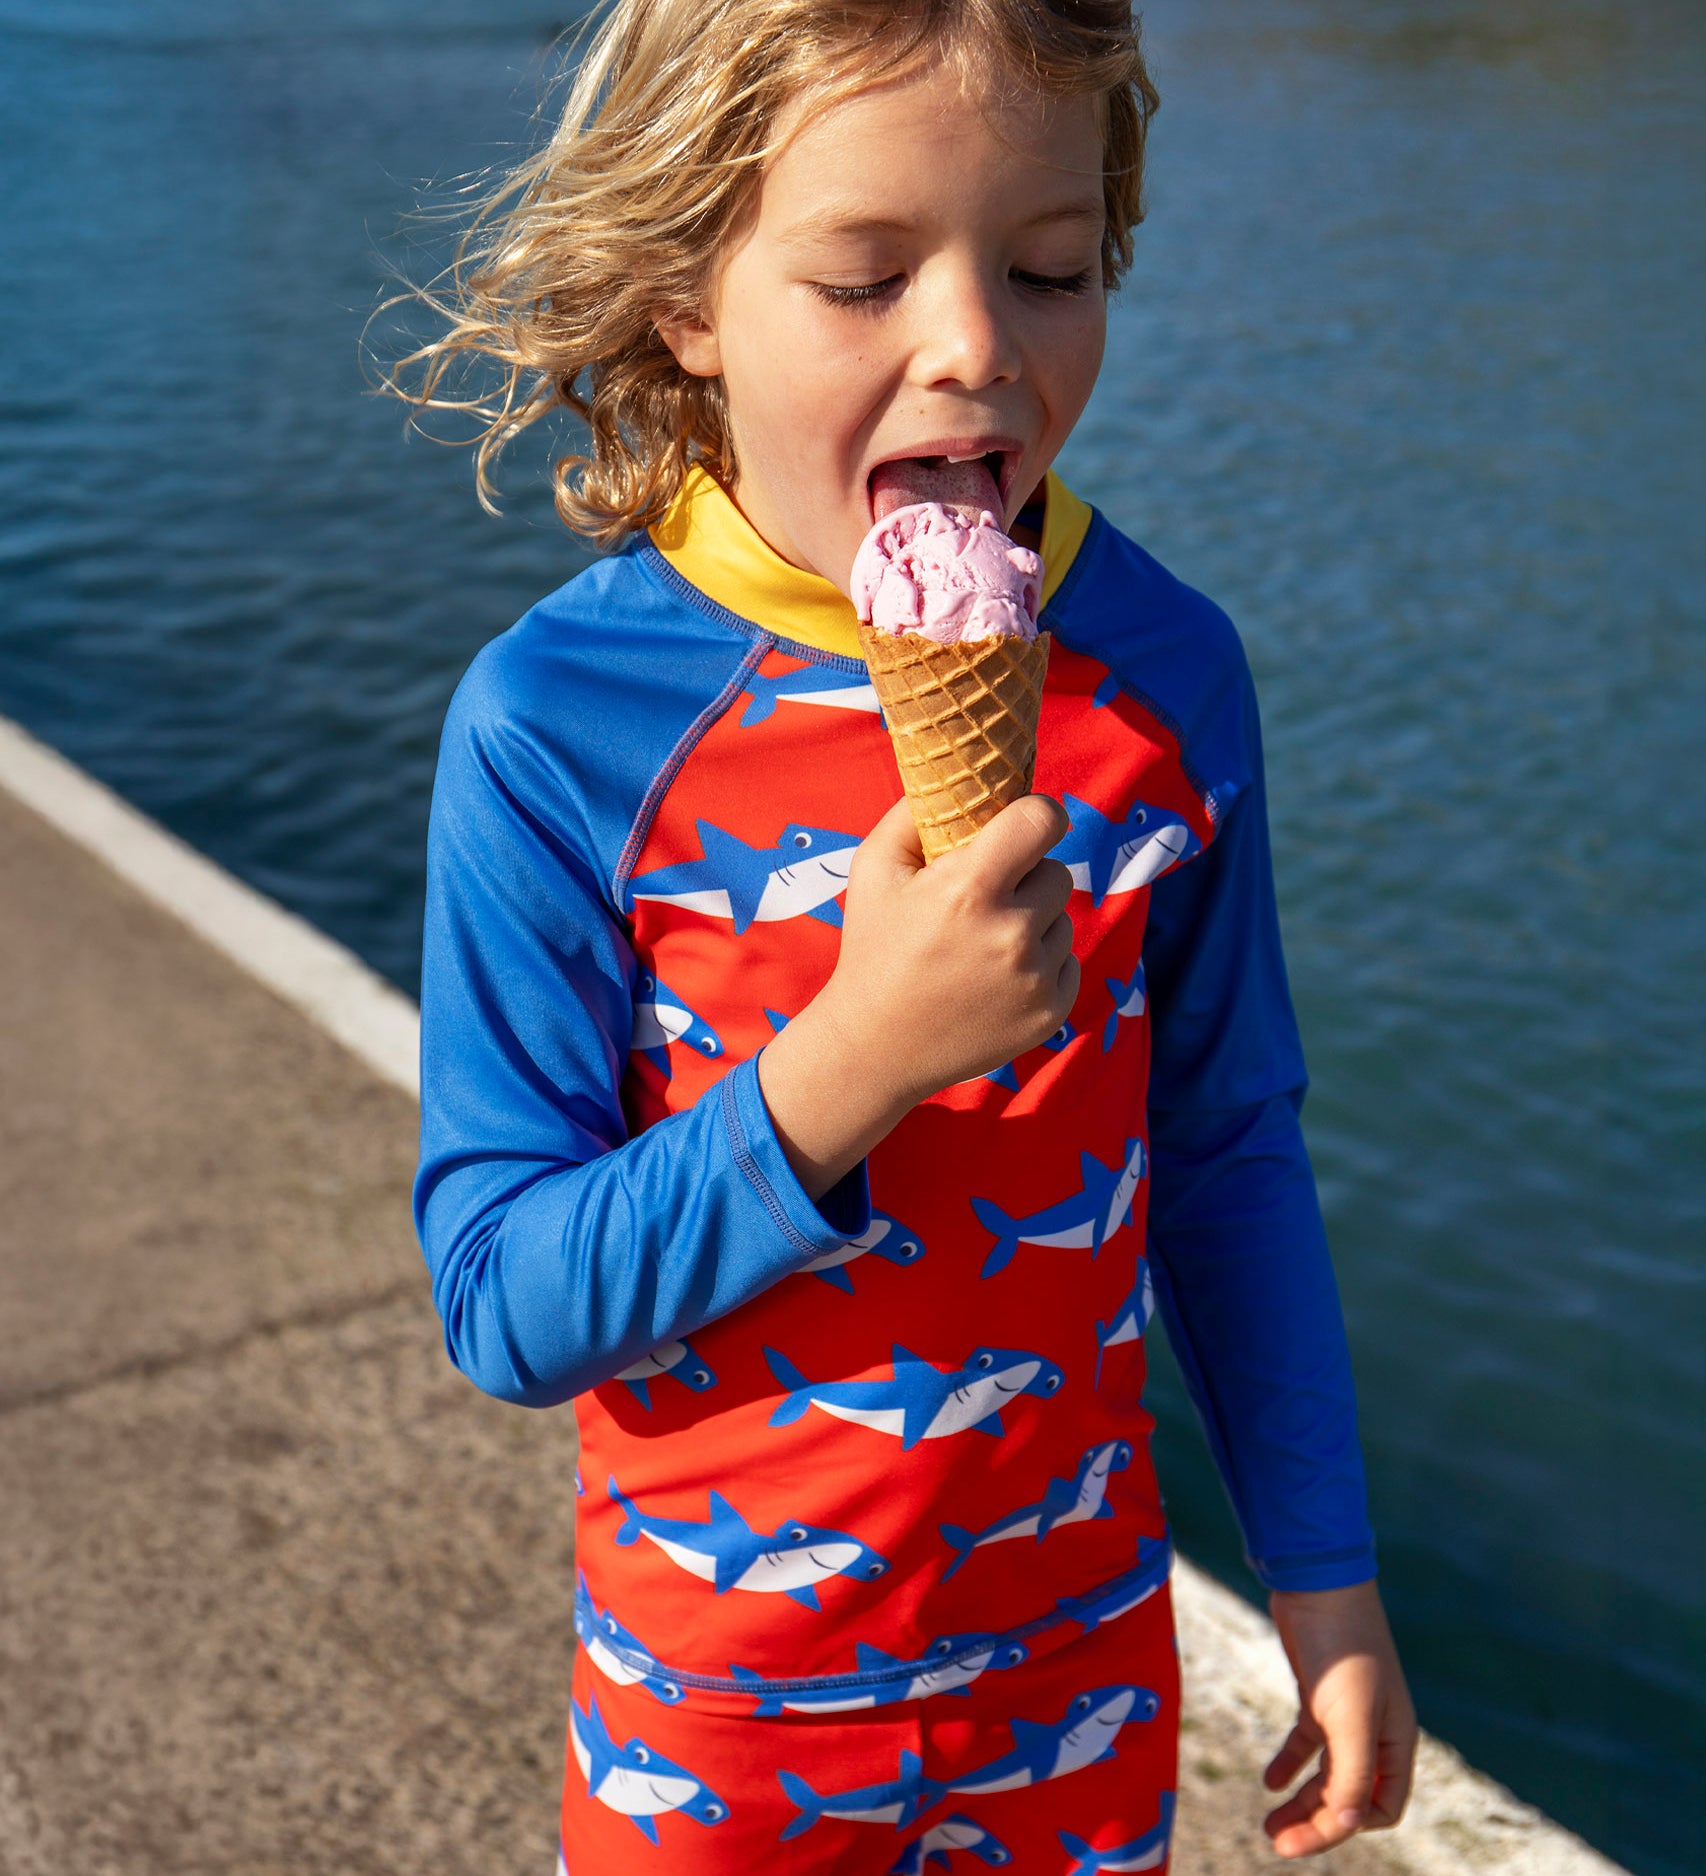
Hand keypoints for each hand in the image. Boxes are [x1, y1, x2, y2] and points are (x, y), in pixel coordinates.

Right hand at [821, 792, 1078, 1103]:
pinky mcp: (1051, 1012)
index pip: (1041, 822)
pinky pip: (1068, 961)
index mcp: (969, 890)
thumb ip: (914, 812)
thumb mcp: (873, 869)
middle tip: (987, 898)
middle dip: (1027, 877)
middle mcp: (1011, 933)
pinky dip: (1041, 964)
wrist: (875, 1047)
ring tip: (985, 945)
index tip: (1030, 821)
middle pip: (1056, 873)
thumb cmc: (873, 948)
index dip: (1040, 814)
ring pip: (1063, 920)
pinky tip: (997, 978)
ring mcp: (1035, 978)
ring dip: (1035, 923)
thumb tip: (960, 773)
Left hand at [1261, 1579, 1416, 1857]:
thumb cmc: (1344, 1650)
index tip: (1309, 1831)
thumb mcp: (1351, 1717)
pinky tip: (1269, 1781)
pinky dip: (1289, 1765)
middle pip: (1349, 1796)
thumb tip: (1347, 1824)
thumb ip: (1352, 1772)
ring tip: (1268, 1824)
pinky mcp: (1318, 1697)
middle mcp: (1375, 1733)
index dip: (1346, 1826)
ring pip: (1326, 1774)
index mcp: (1395, 1742)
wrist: (1318, 1586)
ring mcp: (1346, 1715)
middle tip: (1276, 1841)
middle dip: (1317, 1822)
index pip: (1382, 1808)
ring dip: (1301, 1802)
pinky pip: (1307, 1744)